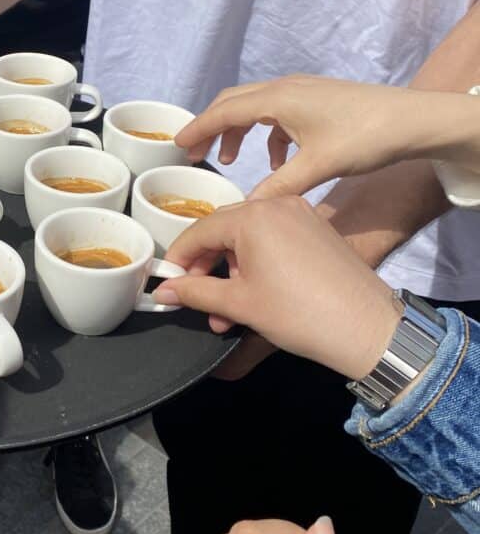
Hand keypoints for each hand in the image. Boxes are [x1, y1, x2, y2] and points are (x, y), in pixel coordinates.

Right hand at [154, 197, 400, 380]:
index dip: (179, 260)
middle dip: (207, 267)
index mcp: (252, 216)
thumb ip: (195, 292)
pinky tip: (257, 294)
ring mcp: (299, 214)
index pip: (199, 231)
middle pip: (223, 230)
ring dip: (232, 270)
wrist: (369, 328)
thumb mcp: (239, 304)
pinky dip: (258, 263)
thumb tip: (164, 291)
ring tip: (229, 311)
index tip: (168, 285)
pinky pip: (274, 238)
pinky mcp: (316, 228)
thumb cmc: (300, 314)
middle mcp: (275, 204)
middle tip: (198, 300)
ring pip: (249, 236)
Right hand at [175, 74, 478, 198]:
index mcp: (278, 99)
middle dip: (211, 127)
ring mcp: (301, 91)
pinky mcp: (315, 99)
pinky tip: (277, 162)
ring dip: (238, 131)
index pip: (224, 111)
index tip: (177, 144)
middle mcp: (284, 89)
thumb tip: (247, 207)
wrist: (414, 120)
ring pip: (254, 107)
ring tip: (229, 160)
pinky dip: (266, 135)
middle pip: (233, 103)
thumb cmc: (366, 137)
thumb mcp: (318, 167)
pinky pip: (277, 113)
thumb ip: (277, 186)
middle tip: (194, 153)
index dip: (198, 128)